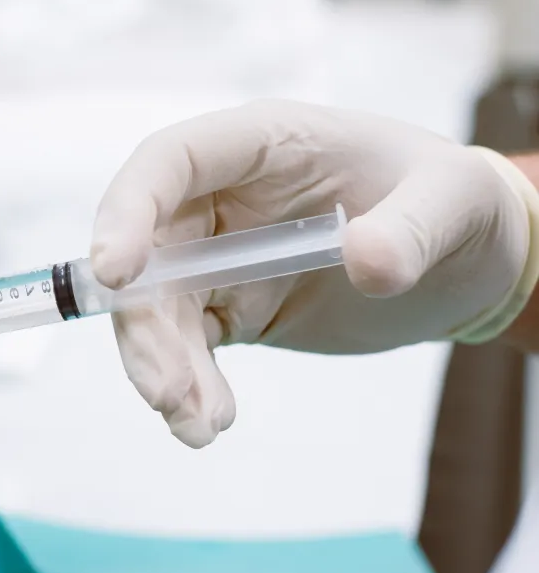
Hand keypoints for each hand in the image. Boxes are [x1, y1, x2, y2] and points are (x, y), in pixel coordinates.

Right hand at [91, 100, 538, 447]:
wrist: (457, 264)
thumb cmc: (453, 203)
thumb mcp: (454, 200)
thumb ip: (412, 228)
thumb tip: (365, 265)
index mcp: (261, 145)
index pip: (170, 162)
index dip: (129, 210)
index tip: (116, 272)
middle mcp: (223, 199)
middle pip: (147, 253)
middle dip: (143, 326)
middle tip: (165, 394)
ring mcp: (220, 258)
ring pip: (157, 311)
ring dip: (164, 370)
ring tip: (197, 427)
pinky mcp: (229, 309)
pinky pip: (189, 348)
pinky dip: (191, 388)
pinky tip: (211, 421)